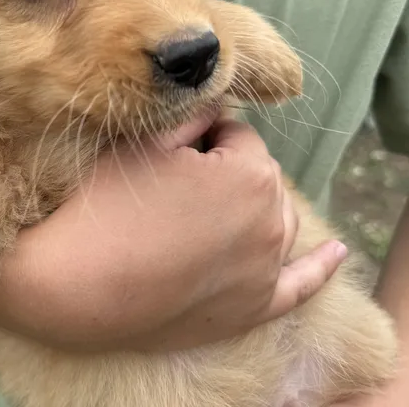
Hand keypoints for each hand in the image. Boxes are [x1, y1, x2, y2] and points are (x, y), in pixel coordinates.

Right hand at [0, 112, 347, 352]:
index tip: (167, 152)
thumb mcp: (145, 142)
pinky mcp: (251, 310)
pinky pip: (300, 286)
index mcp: (251, 175)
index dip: (200, 137)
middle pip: (259, 178)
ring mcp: (265, 272)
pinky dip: (319, 268)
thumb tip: (218, 99)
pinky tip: (337, 253)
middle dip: (228, 171)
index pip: (237, 134)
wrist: (72, 284)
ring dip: (254, 208)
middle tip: (175, 184)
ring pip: (277, 221)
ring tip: (214, 208)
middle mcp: (272, 224)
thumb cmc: (105, 205)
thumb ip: (194, 113)